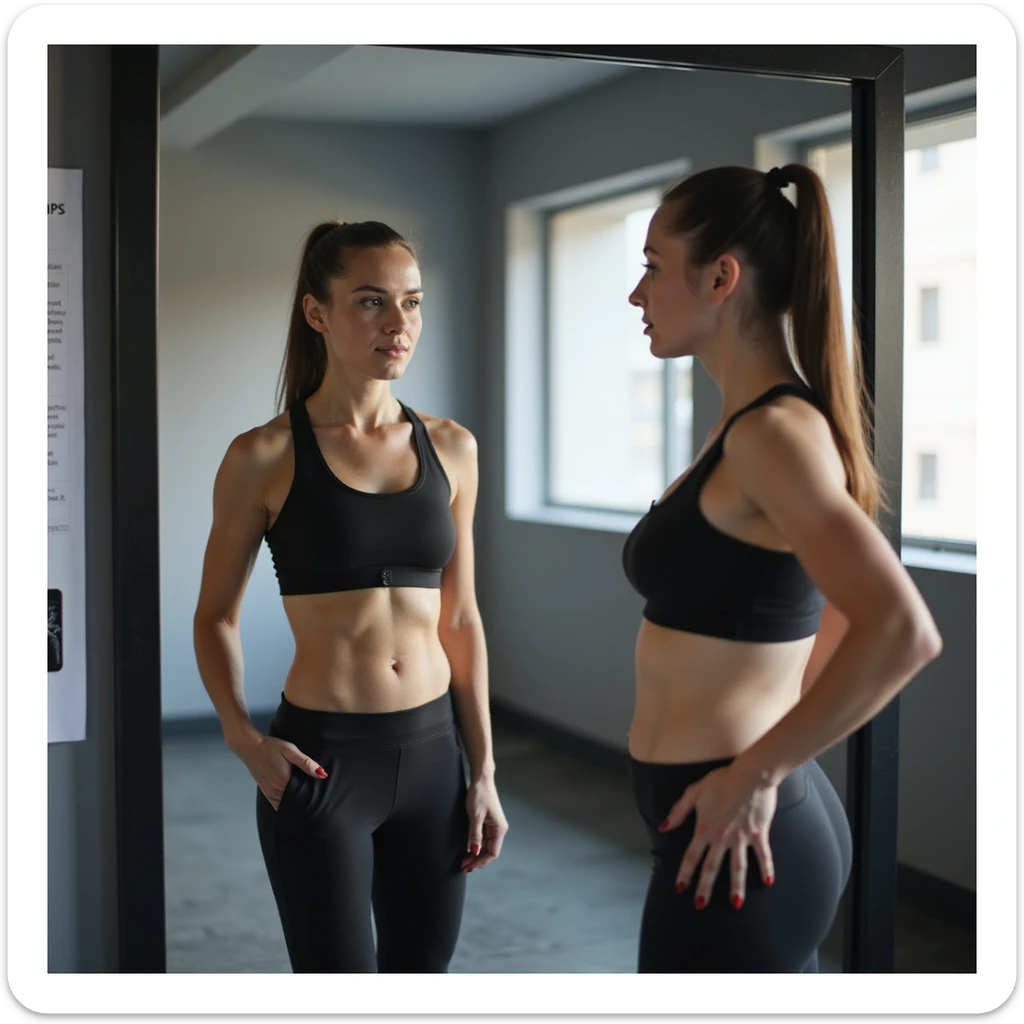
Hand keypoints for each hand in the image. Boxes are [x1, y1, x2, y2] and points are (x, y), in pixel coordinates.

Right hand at [232, 732, 327, 810]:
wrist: (251, 747)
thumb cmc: (271, 747)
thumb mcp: (291, 751)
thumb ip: (306, 763)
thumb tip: (322, 774)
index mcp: (284, 781)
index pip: (302, 797)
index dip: (312, 799)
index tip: (319, 799)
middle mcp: (275, 791)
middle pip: (293, 804)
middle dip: (304, 804)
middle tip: (315, 802)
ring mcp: (269, 793)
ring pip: (285, 806)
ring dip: (294, 804)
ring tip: (306, 801)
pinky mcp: (266, 792)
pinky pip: (277, 804)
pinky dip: (285, 804)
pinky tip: (292, 798)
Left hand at [461, 777, 508, 872]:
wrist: (481, 780)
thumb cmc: (480, 794)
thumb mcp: (475, 816)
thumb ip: (475, 835)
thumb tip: (475, 852)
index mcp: (499, 829)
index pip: (492, 853)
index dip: (480, 862)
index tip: (468, 866)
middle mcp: (499, 829)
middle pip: (490, 851)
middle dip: (477, 860)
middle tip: (464, 866)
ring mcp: (494, 826)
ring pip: (487, 846)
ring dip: (477, 855)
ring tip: (465, 861)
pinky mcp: (489, 822)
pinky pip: (484, 839)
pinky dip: (477, 846)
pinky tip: (469, 849)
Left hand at [658, 764, 777, 909]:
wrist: (749, 774)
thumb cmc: (721, 780)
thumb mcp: (693, 791)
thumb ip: (678, 811)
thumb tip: (664, 827)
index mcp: (705, 828)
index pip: (692, 856)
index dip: (685, 873)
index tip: (680, 888)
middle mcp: (722, 837)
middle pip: (712, 867)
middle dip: (705, 888)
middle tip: (700, 905)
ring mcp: (742, 838)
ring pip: (737, 868)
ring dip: (736, 887)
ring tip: (735, 904)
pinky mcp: (759, 835)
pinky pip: (763, 856)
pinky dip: (766, 869)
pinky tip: (768, 883)